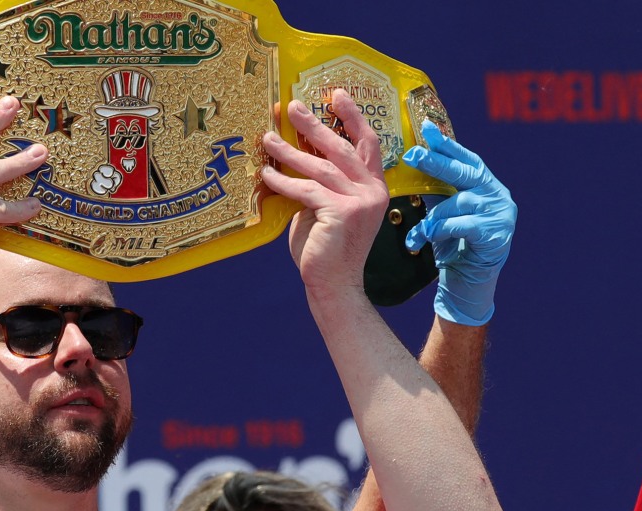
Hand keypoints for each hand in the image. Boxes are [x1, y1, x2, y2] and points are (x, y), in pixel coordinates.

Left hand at [261, 90, 388, 294]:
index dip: (353, 117)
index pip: (368, 143)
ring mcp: (360, 202)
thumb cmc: (325, 247)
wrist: (333, 284)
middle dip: (315, 124)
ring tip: (268, 138)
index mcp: (375, 187)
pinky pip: (306, 190)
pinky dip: (283, 182)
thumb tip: (295, 154)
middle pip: (342, 148)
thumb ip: (321, 184)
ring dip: (290, 150)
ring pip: (321, 167)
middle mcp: (372, 191)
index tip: (336, 94)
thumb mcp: (327, 208)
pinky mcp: (342, 212)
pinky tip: (266, 176)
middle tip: (292, 105)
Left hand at [403, 120, 515, 325]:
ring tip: (416, 231)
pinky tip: (424, 239)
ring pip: (460, 203)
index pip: (466, 159)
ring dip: (433, 216)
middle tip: (412, 154)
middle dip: (437, 163)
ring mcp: (500, 215)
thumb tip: (412, 162)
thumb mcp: (444, 212)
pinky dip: (440, 231)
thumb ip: (436, 190)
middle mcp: (497, 196)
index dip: (447, 144)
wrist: (469, 284)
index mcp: (485, 186)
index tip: (427, 128)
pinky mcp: (496, 236)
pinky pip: (462, 226)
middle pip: (465, 173)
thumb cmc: (455, 245)